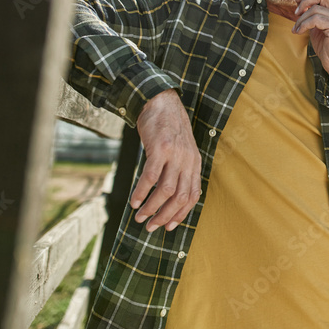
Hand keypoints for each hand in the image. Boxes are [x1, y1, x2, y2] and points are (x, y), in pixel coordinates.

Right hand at [130, 89, 201, 231]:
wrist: (161, 102)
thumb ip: (179, 169)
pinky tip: (134, 200)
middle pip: (180, 197)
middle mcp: (188, 161)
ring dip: (152, 207)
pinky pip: (150, 177)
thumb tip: (168, 196)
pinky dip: (142, 192)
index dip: (181, 214)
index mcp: (194, 163)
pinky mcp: (160, 149)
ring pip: (166, 190)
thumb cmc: (168, 128)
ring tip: (140, 217)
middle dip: (165, 216)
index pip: (193, 196)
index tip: (168, 227)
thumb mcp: (181, 149)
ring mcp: (175, 155)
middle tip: (150, 227)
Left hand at [292, 0, 328, 79]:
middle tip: (296, 12)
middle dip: (305, 0)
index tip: (297, 2)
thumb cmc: (327, 47)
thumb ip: (313, 15)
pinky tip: (299, 32)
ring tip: (296, 28)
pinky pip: (316, 19)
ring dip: (301, 19)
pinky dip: (304, 24)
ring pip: (315, 9)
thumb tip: (300, 5)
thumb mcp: (318, 27)